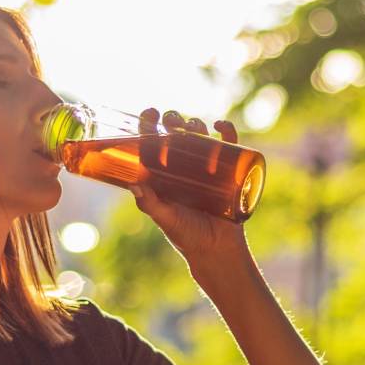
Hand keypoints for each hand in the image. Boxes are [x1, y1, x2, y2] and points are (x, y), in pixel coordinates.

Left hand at [129, 108, 249, 262]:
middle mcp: (182, 168)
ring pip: (200, 136)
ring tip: (192, 125)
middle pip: (176, 135)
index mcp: (162, 175)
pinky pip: (229, 145)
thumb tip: (135, 183)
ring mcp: (206, 168)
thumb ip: (150, 203)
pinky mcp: (228, 171)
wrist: (216, 250)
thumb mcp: (165, 218)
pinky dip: (226, 131)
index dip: (149, 125)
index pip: (152, 143)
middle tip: (172, 119)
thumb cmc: (186, 235)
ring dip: (195, 124)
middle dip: (173, 121)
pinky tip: (220, 125)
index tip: (149, 113)